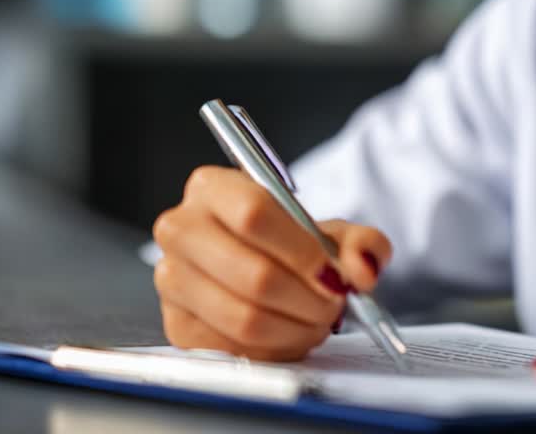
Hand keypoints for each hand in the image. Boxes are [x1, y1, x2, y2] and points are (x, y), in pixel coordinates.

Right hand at [152, 165, 392, 360]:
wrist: (261, 268)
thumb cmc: (291, 245)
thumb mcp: (332, 233)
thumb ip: (361, 244)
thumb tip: (363, 269)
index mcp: (212, 188)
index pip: (254, 214)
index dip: (302, 251)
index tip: (334, 274)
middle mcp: (181, 229)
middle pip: (252, 273)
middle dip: (308, 298)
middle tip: (335, 304)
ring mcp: (172, 278)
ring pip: (244, 317)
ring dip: (296, 327)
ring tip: (319, 320)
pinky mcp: (176, 324)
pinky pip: (234, 348)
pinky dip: (275, 348)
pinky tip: (291, 333)